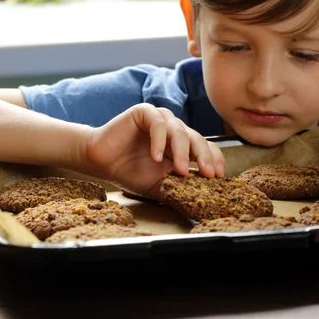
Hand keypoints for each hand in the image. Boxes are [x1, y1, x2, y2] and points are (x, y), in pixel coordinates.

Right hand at [83, 104, 224, 198]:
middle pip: (197, 138)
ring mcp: (160, 119)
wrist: (101, 161)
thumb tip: (199, 206)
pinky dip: (159, 141)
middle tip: (208, 174)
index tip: (217, 176)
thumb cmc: (130, 172)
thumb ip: (178, 190)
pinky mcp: (144, 112)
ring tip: (180, 171)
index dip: (214, 159)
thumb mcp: (159, 185)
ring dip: (182, 152)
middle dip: (204, 157)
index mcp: (182, 144)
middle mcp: (174, 129)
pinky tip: (156, 157)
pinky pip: (158, 123)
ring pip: (179, 130)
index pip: (206, 147)